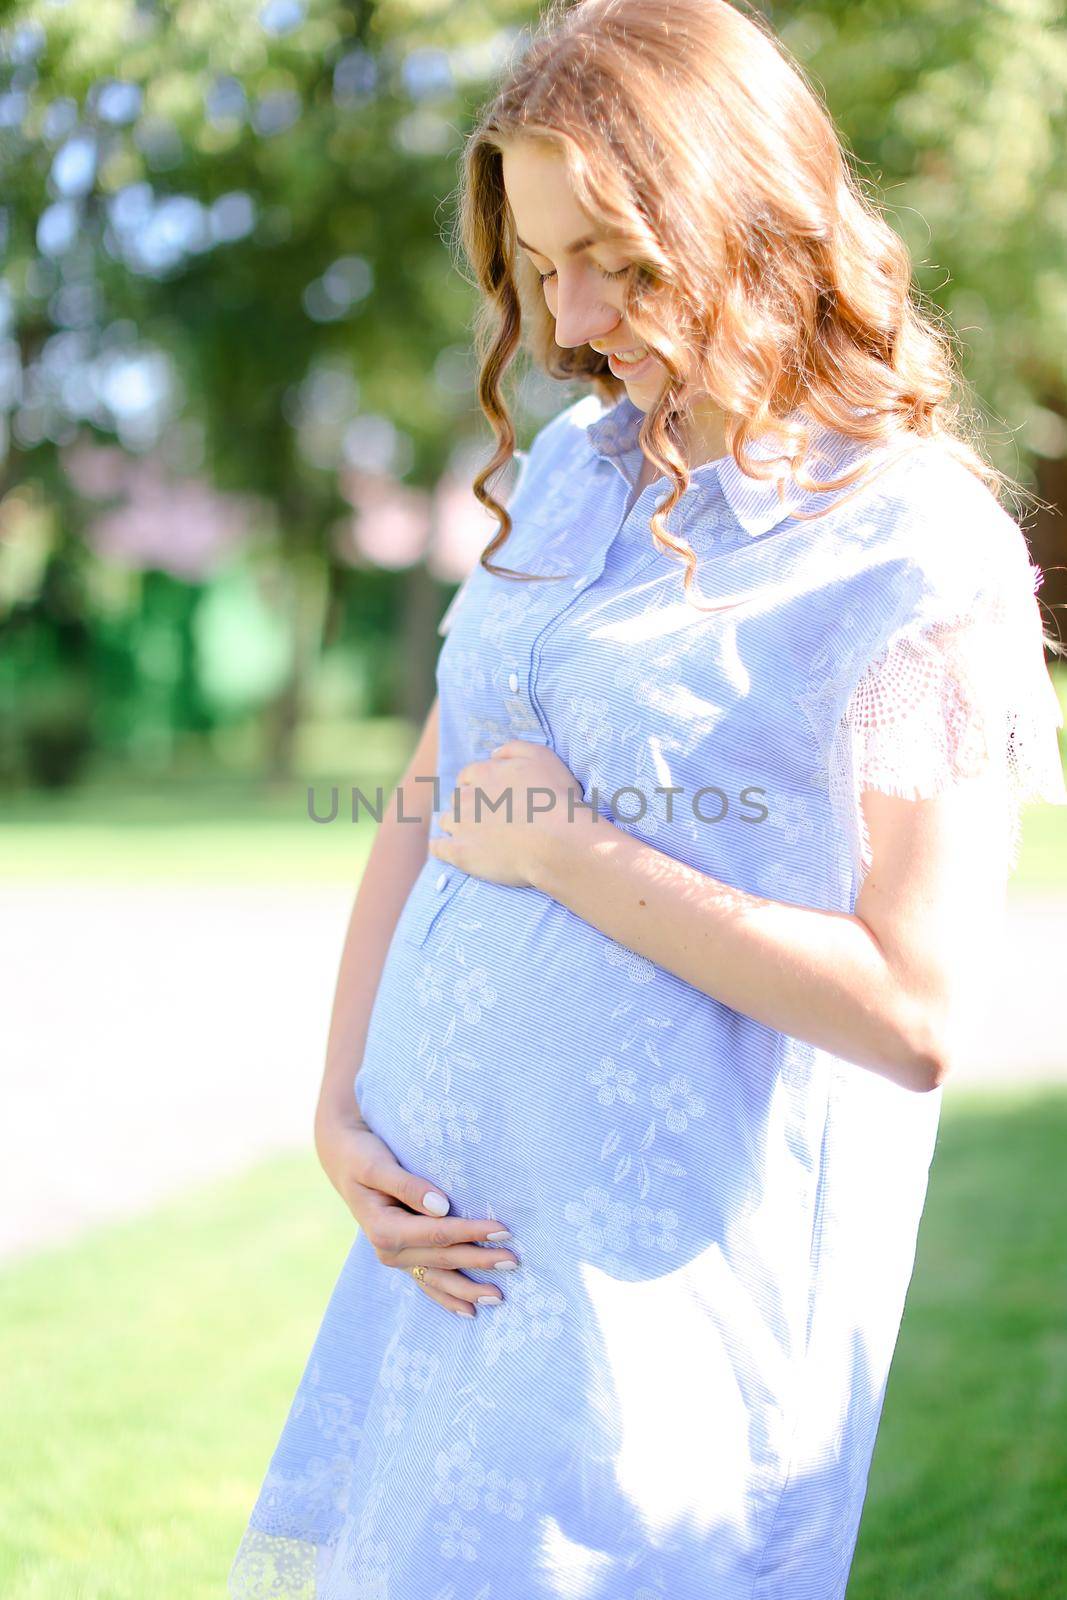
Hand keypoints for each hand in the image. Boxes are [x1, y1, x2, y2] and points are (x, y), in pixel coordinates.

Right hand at [313, 1106, 517, 1318]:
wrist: (343, 1160)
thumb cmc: (363, 1156)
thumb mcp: (378, 1165)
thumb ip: (408, 1186)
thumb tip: (442, 1207)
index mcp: (384, 1229)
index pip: (438, 1234)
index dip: (472, 1233)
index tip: (503, 1230)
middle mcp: (388, 1250)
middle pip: (444, 1258)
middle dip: (479, 1261)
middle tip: (514, 1261)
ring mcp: (395, 1257)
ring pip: (437, 1279)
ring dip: (468, 1290)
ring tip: (499, 1298)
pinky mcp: (401, 1257)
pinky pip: (427, 1282)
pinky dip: (447, 1297)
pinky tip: (469, 1311)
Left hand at [428, 738, 593, 888]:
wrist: (557, 840)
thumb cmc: (554, 798)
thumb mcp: (541, 756)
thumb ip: (513, 748)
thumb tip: (492, 754)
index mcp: (483, 773)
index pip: (468, 775)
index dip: (477, 785)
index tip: (488, 796)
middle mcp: (466, 796)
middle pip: (457, 798)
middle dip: (468, 805)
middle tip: (486, 817)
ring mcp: (460, 825)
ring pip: (447, 820)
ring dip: (455, 824)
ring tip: (471, 836)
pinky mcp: (459, 852)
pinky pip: (437, 848)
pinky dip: (440, 847)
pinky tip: (446, 849)